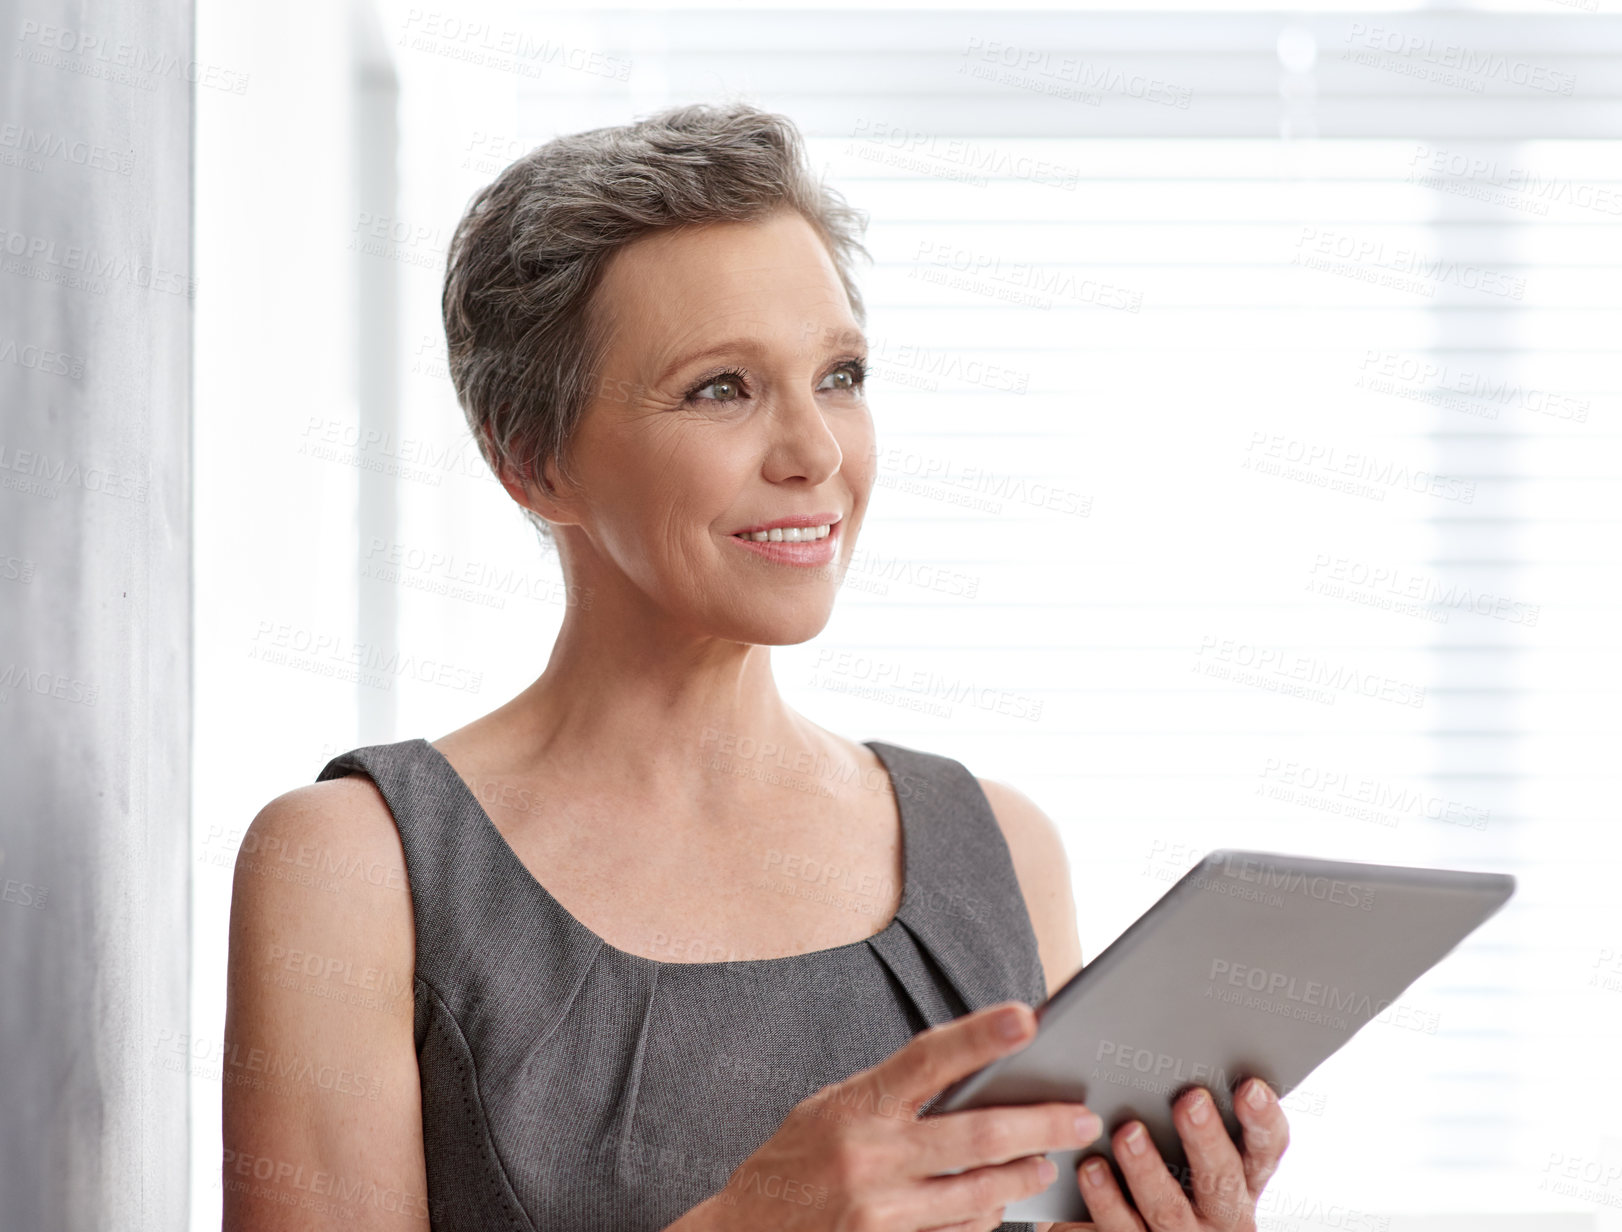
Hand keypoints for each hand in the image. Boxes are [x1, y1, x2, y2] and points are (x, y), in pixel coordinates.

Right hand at [681, 1000, 1104, 1231]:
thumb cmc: (796, 1160)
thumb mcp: (832, 1108)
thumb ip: (893, 1095)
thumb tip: (971, 1076)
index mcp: (857, 1105)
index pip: (929, 1059)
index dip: (980, 1035)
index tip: (1029, 1016)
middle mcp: (870, 1156)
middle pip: (977, 1137)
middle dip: (1041, 1126)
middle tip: (1082, 1118)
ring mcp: (880, 1211)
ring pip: (979, 1194)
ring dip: (1022, 1178)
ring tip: (1047, 1164)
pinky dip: (985, 1218)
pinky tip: (999, 1205)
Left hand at [1052, 1078, 1289, 1231]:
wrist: (1123, 1226)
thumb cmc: (1159, 1159)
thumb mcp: (1184, 1137)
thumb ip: (1192, 1100)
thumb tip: (1174, 1029)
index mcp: (1242, 1177)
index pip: (1266, 1149)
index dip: (1263, 1120)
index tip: (1250, 1086)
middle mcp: (1222, 1214)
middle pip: (1222, 1180)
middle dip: (1206, 1140)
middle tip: (1189, 1100)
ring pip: (1169, 1210)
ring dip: (1148, 1170)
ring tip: (1128, 1133)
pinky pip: (1121, 1229)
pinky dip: (1105, 1198)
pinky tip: (1090, 1167)